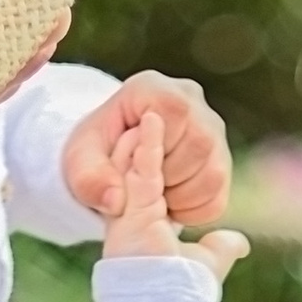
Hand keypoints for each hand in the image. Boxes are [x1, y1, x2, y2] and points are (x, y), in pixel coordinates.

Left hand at [64, 70, 229, 223]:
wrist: (113, 160)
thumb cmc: (97, 152)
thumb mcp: (79, 163)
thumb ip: (90, 179)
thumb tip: (116, 202)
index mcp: (156, 89)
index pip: (177, 112)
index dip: (158, 148)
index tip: (135, 163)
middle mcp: (193, 103)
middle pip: (201, 145)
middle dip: (168, 177)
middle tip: (142, 185)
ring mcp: (213, 132)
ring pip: (214, 174)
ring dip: (181, 198)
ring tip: (154, 194)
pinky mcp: (222, 161)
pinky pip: (219, 197)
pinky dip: (192, 212)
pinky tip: (169, 204)